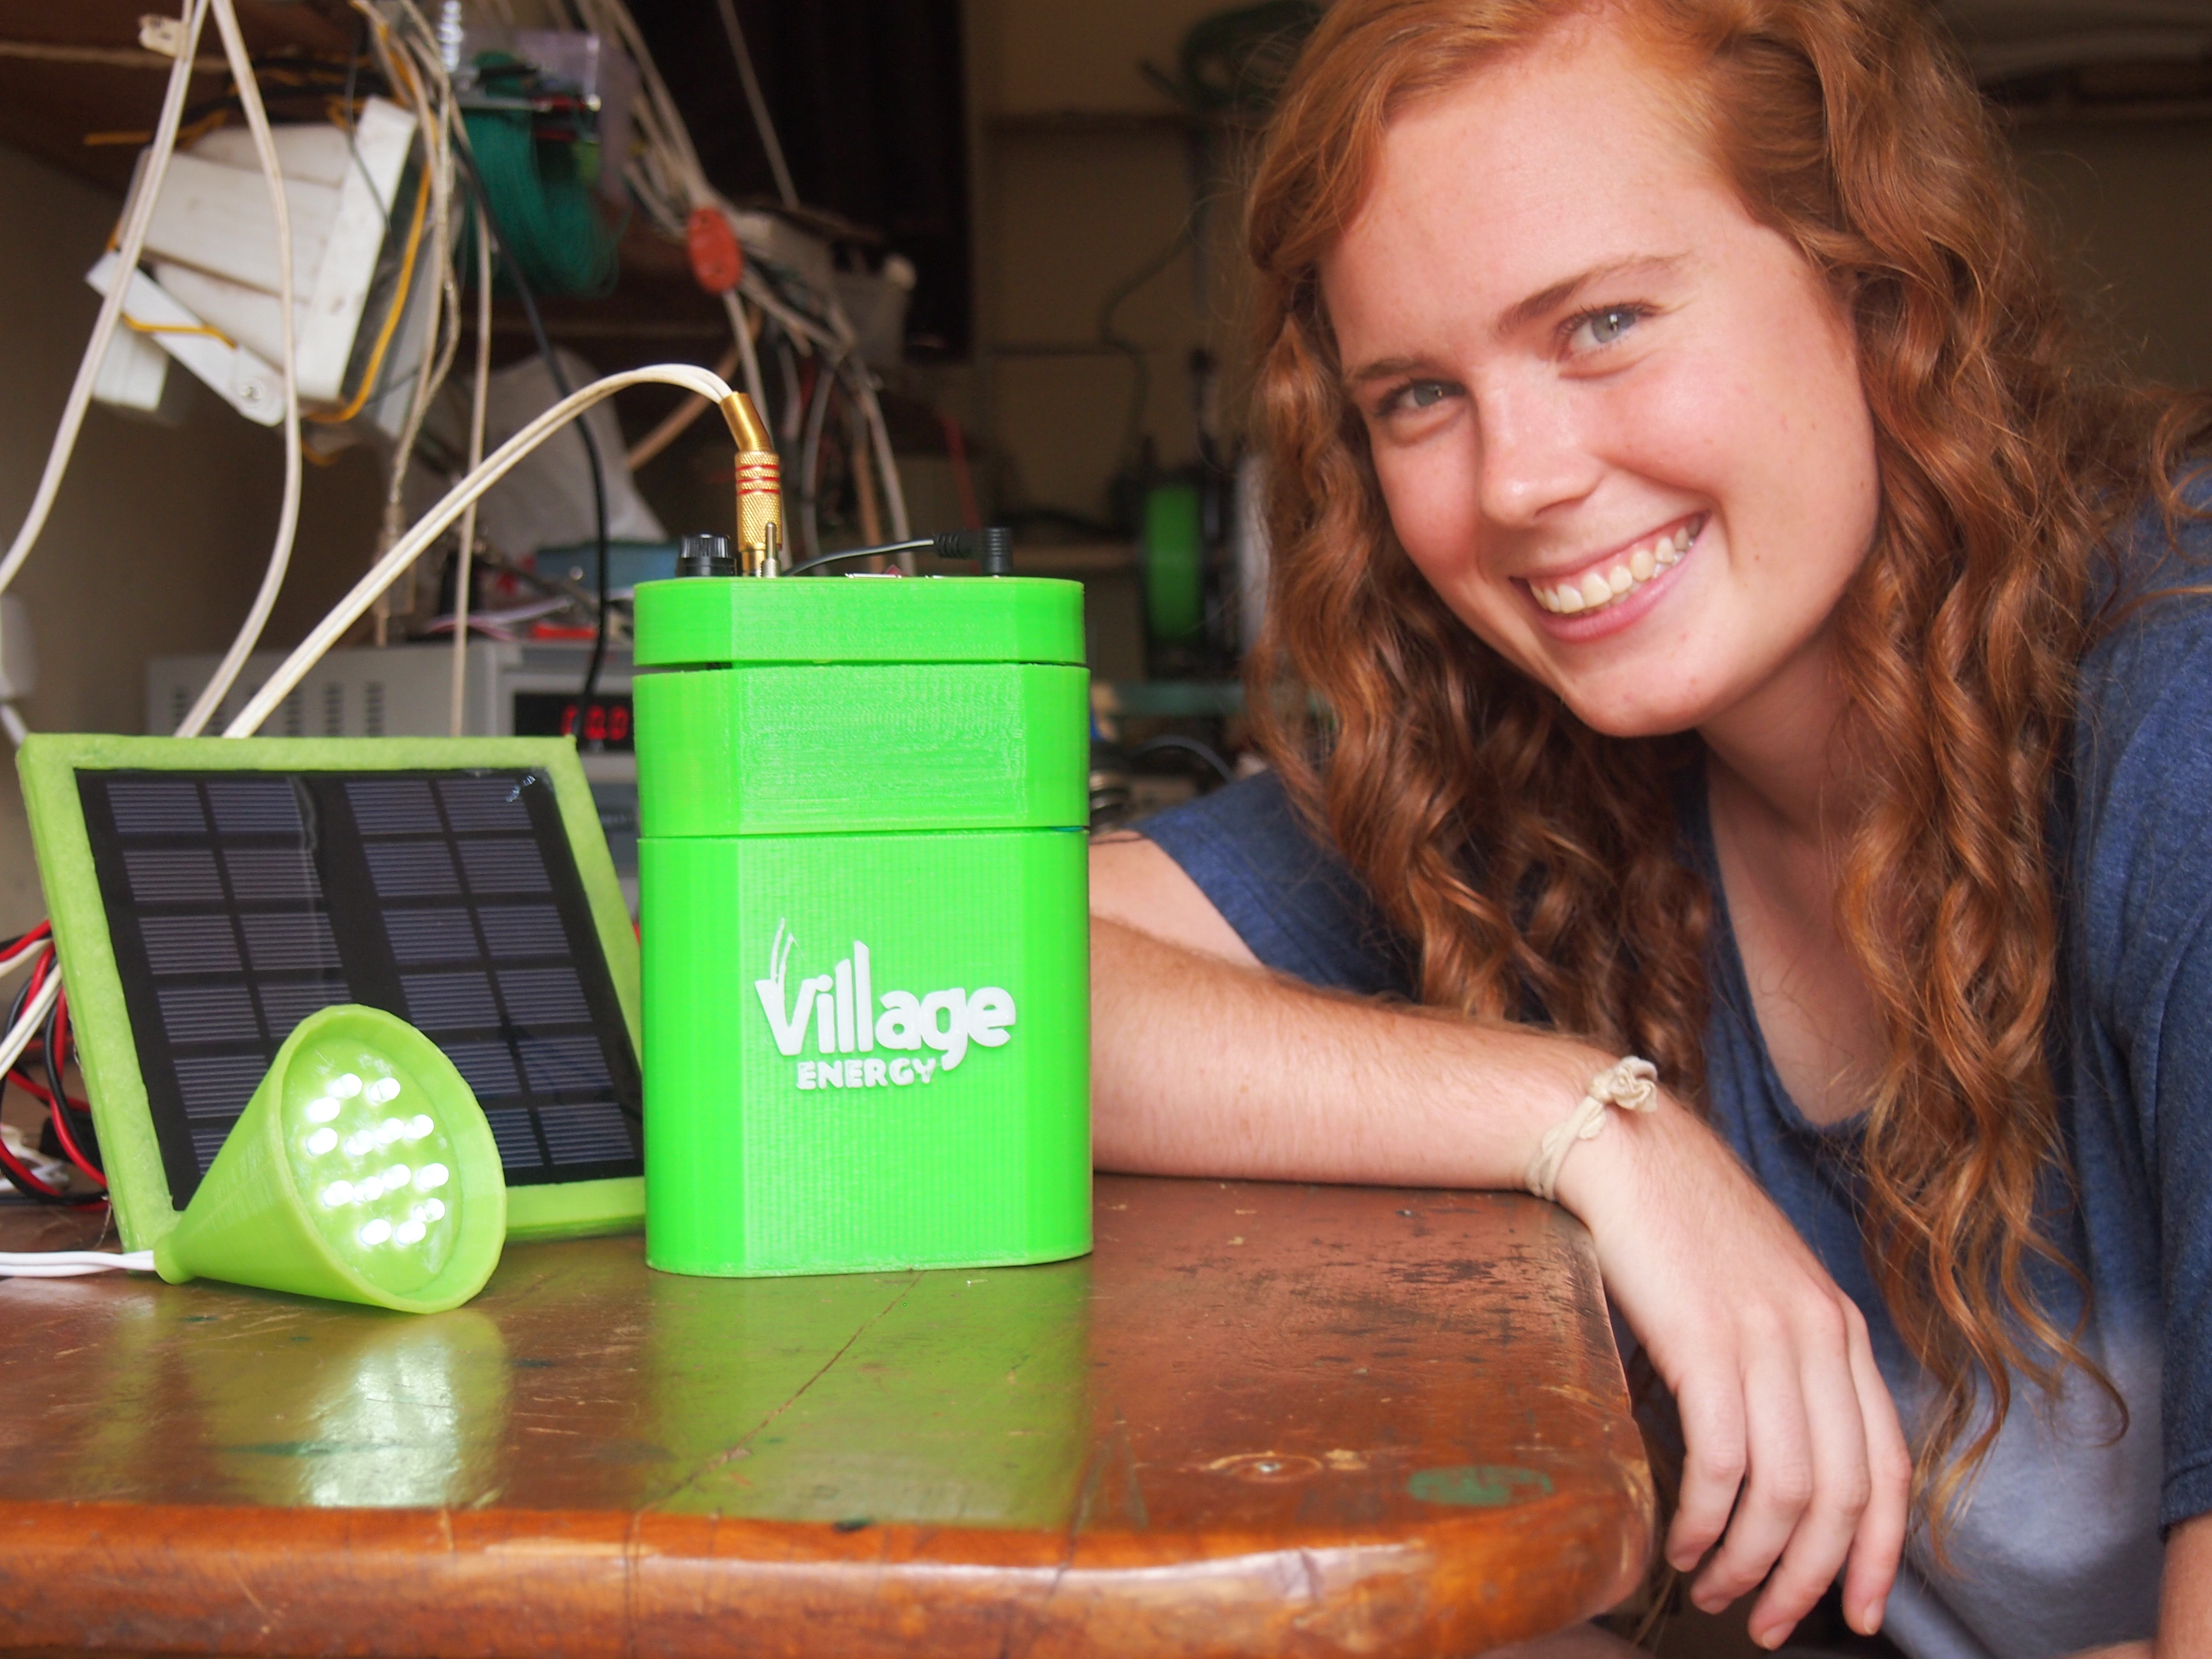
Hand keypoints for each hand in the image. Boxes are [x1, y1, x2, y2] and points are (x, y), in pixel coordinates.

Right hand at [1554, 1095, 1910, 1649]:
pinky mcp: (1707, 1343)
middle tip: (1765, 1624)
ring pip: (1787, 1494)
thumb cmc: (1676, 1221)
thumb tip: (1778, 1461)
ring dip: (1750, 1563)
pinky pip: (1724, 1466)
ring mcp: (1768, 1340)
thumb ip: (1785, 1360)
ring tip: (1712, 1590)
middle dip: (1811, 1581)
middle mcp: (1821, 1338)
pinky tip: (1681, 1541)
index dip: (1880, 1555)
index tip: (1856, 1612)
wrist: (1623, 1146)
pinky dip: (1706, 1523)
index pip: (1889, 1469)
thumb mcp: (1758, 1290)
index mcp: (1842, 1330)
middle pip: (1843, 1497)